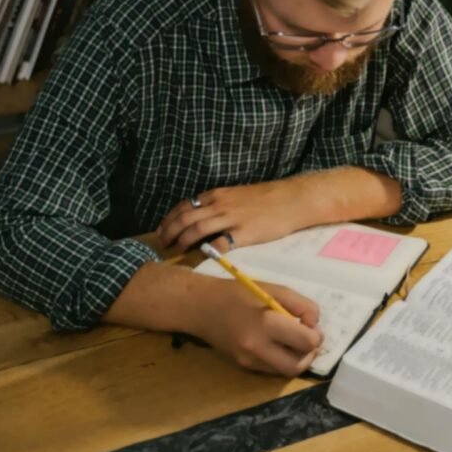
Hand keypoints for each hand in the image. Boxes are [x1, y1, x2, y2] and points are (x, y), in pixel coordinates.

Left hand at [156, 178, 312, 253]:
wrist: (290, 199)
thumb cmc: (266, 198)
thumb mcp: (236, 195)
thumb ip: (218, 205)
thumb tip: (201, 218)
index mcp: (217, 195)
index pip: (184, 206)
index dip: (169, 219)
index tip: (161, 231)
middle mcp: (220, 205)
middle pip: (185, 218)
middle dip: (169, 232)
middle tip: (161, 244)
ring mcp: (232, 219)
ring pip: (197, 229)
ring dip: (183, 241)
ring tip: (176, 251)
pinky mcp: (245, 233)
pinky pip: (221, 243)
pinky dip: (208, 250)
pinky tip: (202, 257)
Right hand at [193, 278, 323, 375]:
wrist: (201, 307)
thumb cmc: (238, 293)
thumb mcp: (273, 289)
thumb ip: (301, 305)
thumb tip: (314, 325)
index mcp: (266, 323)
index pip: (306, 342)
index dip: (315, 334)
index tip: (309, 323)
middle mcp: (257, 348)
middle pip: (298, 365)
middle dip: (310, 353)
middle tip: (308, 338)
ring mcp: (249, 360)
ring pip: (286, 371)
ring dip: (297, 358)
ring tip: (293, 340)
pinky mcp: (243, 366)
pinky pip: (272, 369)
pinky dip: (282, 359)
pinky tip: (277, 344)